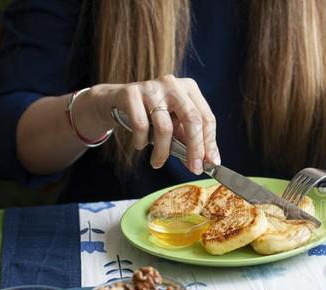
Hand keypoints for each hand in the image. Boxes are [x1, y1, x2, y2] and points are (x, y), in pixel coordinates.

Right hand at [76, 75, 218, 173]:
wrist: (115, 100)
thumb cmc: (151, 114)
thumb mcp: (174, 124)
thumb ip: (189, 140)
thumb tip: (206, 163)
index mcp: (189, 89)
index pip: (206, 118)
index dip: (210, 143)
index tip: (210, 164)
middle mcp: (173, 84)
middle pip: (192, 119)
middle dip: (195, 148)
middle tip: (194, 169)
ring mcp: (152, 87)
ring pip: (165, 127)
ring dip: (162, 151)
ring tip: (157, 163)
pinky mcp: (131, 93)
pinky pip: (141, 125)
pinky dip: (142, 141)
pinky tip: (140, 146)